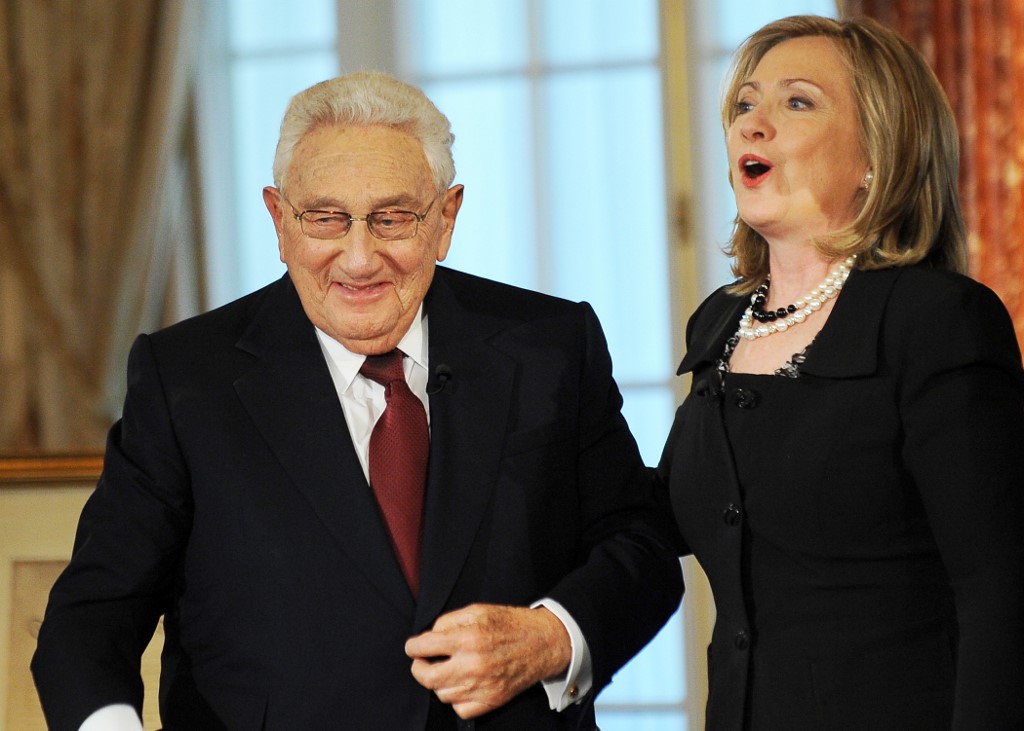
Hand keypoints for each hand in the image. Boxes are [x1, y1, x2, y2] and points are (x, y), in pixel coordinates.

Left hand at [405, 603, 571, 718]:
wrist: (541, 643)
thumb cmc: (509, 624)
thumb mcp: (477, 610)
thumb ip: (449, 621)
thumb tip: (429, 636)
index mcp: (467, 638)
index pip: (423, 646)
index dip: (413, 646)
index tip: (413, 647)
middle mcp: (472, 665)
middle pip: (427, 677)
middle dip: (418, 668)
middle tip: (422, 662)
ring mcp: (482, 686)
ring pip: (441, 694)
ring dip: (439, 682)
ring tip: (447, 669)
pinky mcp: (491, 701)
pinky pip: (460, 708)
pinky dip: (456, 698)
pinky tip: (461, 684)